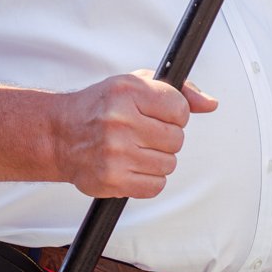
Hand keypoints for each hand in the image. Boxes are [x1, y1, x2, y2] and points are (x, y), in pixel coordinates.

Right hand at [51, 70, 215, 198]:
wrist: (60, 134)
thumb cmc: (100, 107)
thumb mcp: (135, 85)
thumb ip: (179, 91)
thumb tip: (211, 104)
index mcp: (128, 91)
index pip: (180, 109)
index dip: (174, 114)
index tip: (159, 115)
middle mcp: (120, 121)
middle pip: (177, 139)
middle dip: (165, 138)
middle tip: (143, 133)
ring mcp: (116, 152)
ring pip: (169, 164)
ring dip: (157, 160)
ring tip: (135, 149)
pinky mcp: (113, 180)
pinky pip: (156, 185)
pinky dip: (149, 179)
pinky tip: (132, 166)